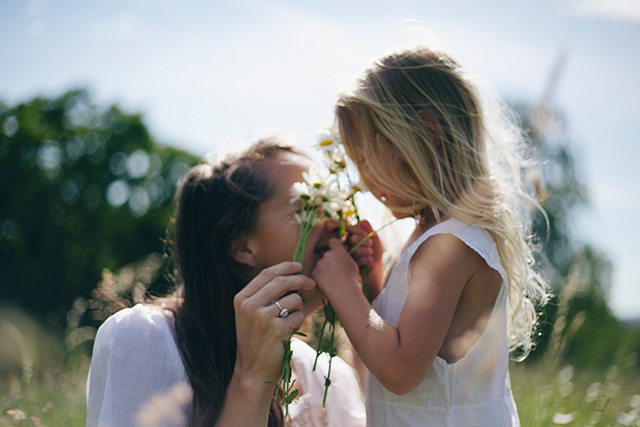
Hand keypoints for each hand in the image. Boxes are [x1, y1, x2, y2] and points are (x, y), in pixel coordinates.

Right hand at [233, 261, 315, 384]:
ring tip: (290, 322)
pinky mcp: (277, 328)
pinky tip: (289, 332)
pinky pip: (299, 315)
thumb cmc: (256, 340)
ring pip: (294, 299)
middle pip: (282, 281)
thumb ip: (264, 294)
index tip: (299, 265)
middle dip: (301, 279)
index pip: (267, 273)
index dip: (285, 267)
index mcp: (241, 298)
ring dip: (299, 308)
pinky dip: (299, 322)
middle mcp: (249, 305)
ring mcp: (263, 316)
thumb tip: (292, 275)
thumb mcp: (251, 314)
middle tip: (312, 283)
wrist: (253, 370)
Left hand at [312, 238, 359, 301]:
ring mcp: (319, 264)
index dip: (334, 246)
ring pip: (321, 264)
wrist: (344, 292)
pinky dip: (321, 277)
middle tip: (336, 271)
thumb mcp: (353, 264)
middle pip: (326, 254)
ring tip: (333, 279)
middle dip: (330, 260)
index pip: (332, 241)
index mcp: (338, 250)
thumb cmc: (351, 279)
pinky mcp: (314, 273)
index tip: (336, 252)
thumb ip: (345, 256)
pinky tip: (328, 283)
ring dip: (325, 269)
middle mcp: (327, 254)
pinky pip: (317, 273)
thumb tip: (342, 253)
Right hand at [346, 220, 382, 267]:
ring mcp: (348, 254)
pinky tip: (370, 260)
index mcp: (351, 235)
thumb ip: (369, 229)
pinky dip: (367, 259)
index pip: (350, 228)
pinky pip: (357, 260)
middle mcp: (347, 243)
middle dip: (365, 241)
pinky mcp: (350, 264)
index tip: (366, 234)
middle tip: (370, 243)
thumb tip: (363, 220)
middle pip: (352, 239)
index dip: (358, 230)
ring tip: (371, 252)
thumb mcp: (375, 238)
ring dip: (367, 251)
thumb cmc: (375, 249)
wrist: (377, 264)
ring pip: (355, 250)